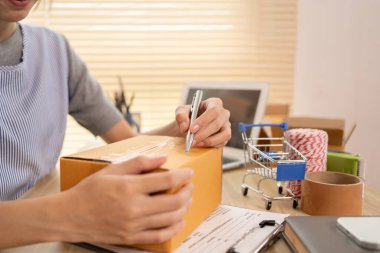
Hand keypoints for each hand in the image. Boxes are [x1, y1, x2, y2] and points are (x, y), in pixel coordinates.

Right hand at [61, 155, 193, 244]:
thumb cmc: (89, 191)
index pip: (166, 180)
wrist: (69, 216)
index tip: (190, 173)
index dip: (183, 176)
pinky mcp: (131, 238)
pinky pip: (159, 236)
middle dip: (187, 192)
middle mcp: (134, 208)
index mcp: (129, 188)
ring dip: (184, 209)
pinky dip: (173, 228)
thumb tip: (162, 158)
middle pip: (173, 201)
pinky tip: (178, 221)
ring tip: (186, 201)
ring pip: (170, 219)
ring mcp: (133, 225)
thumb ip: (139, 163)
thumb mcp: (112, 170)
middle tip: (190, 186)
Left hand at [176, 97, 230, 147]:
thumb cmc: (188, 115)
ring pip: (224, 134)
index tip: (192, 129)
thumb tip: (185, 127)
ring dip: (210, 141)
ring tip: (197, 143)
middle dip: (204, 133)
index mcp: (214, 103)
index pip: (213, 110)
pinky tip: (201, 144)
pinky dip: (212, 145)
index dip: (203, 120)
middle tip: (192, 140)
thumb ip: (181, 116)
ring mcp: (226, 125)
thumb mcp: (181, 112)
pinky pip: (223, 142)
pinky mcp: (226, 135)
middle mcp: (223, 113)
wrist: (191, 125)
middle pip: (217, 123)